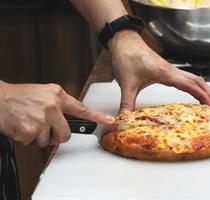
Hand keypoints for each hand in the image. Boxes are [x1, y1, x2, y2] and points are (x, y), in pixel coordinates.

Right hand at [0, 82, 114, 146]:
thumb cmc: (19, 97)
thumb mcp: (44, 94)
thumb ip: (59, 106)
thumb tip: (69, 121)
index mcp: (58, 95)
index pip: (82, 108)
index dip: (97, 117)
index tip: (110, 121)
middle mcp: (52, 105)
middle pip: (65, 134)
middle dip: (54, 135)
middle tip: (42, 126)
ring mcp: (42, 118)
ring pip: (49, 140)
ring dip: (38, 136)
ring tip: (28, 122)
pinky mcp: (31, 130)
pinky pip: (34, 143)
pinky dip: (27, 139)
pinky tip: (21, 126)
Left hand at [108, 30, 209, 112]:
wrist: (123, 41)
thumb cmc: (127, 57)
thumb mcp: (127, 83)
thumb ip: (126, 103)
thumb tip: (124, 119)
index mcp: (166, 73)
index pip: (191, 86)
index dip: (203, 97)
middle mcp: (171, 70)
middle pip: (198, 81)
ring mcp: (169, 69)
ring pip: (193, 78)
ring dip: (205, 87)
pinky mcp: (165, 69)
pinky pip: (185, 77)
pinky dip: (194, 85)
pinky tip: (194, 89)